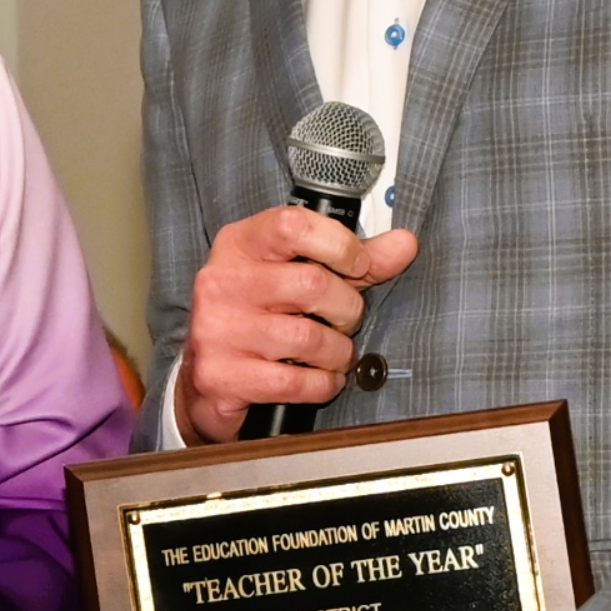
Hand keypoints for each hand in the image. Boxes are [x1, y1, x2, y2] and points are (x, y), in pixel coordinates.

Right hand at [176, 207, 417, 442]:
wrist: (206, 380)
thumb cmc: (260, 317)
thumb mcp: (297, 275)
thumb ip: (352, 261)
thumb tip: (405, 244)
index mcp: (239, 244)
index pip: (293, 225)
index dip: (339, 245)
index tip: (358, 266)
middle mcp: (222, 281)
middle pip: (313, 284)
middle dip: (347, 310)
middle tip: (345, 322)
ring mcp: (217, 329)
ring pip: (310, 338)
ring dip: (338, 353)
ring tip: (333, 354)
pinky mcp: (221, 375)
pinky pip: (297, 382)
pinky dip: (323, 384)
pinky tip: (321, 379)